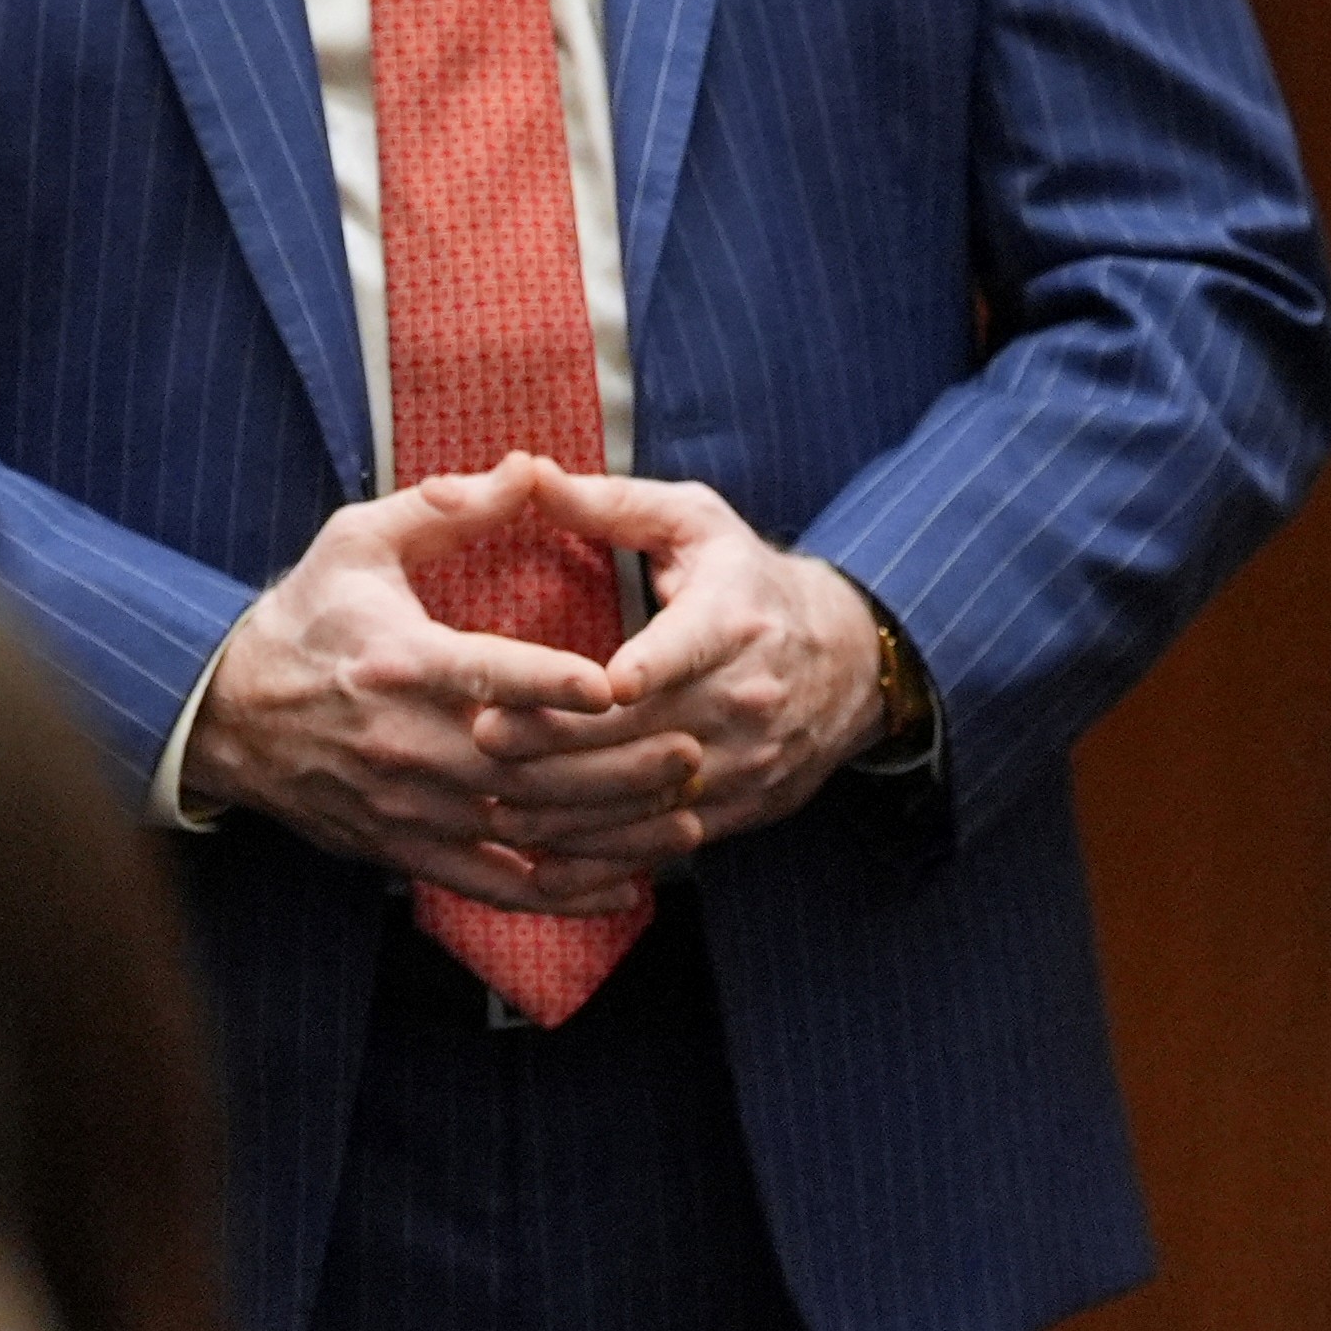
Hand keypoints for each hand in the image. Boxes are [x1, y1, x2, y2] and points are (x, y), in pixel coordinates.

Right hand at [182, 463, 646, 913]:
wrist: (226, 715)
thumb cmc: (307, 616)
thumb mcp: (359, 541)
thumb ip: (449, 507)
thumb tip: (532, 468)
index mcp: (400, 661)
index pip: (486, 676)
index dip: (550, 683)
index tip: (615, 684)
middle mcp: (406, 744)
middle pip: (524, 767)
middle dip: (614, 767)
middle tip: (691, 752)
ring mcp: (408, 807)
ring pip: (522, 832)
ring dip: (609, 833)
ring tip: (685, 819)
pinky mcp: (406, 849)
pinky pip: (493, 884)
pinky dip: (560, 895)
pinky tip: (623, 889)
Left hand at [462, 466, 895, 874]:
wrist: (848, 660)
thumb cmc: (747, 580)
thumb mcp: (695, 523)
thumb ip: (611, 504)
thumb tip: (530, 474)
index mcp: (733, 618)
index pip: (685, 649)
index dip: (643, 668)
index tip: (593, 683)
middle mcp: (746, 696)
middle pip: (644, 733)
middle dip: (559, 741)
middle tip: (481, 735)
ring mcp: (745, 761)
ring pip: (647, 799)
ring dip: (566, 808)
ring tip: (493, 800)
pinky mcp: (739, 808)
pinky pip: (663, 843)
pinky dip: (602, 856)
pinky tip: (543, 854)